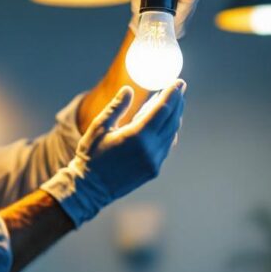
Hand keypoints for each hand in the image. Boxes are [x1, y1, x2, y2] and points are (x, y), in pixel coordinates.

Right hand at [41, 81, 185, 226]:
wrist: (90, 189)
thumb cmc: (91, 156)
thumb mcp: (99, 127)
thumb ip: (116, 107)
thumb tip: (129, 90)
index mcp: (136, 136)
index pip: (162, 109)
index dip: (172, 94)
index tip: (178, 82)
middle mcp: (150, 149)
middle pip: (171, 120)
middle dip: (177, 102)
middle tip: (180, 87)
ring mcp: (154, 161)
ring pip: (171, 133)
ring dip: (175, 117)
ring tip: (175, 102)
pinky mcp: (153, 170)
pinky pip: (166, 146)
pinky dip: (169, 132)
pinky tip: (166, 124)